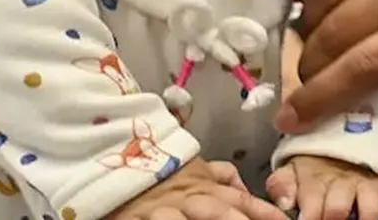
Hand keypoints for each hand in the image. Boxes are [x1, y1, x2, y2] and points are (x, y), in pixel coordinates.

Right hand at [108, 158, 288, 219]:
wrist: (113, 164)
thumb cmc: (160, 171)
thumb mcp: (197, 169)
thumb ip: (224, 177)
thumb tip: (249, 192)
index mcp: (206, 186)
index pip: (242, 201)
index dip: (265, 212)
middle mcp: (189, 199)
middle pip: (220, 212)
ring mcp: (163, 211)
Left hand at [266, 155, 377, 219]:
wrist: (341, 126)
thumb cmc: (314, 160)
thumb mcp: (291, 168)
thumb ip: (282, 184)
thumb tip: (285, 203)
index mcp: (316, 182)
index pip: (311, 209)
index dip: (310, 219)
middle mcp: (343, 183)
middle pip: (337, 210)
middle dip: (333, 219)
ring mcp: (368, 181)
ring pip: (370, 206)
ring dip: (367, 218)